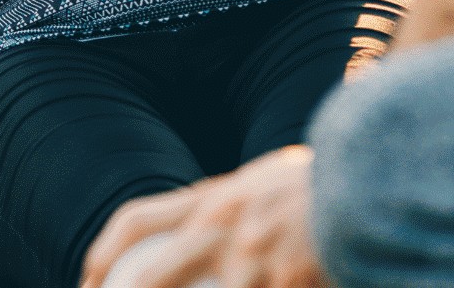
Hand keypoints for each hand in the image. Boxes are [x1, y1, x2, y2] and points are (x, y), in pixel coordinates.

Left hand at [79, 146, 329, 287]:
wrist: (366, 175)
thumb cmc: (316, 187)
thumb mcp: (259, 186)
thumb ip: (227, 209)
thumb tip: (197, 229)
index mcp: (212, 198)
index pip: (138, 218)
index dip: (105, 250)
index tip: (87, 278)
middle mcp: (222, 223)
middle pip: (156, 272)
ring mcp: (253, 255)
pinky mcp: (285, 276)